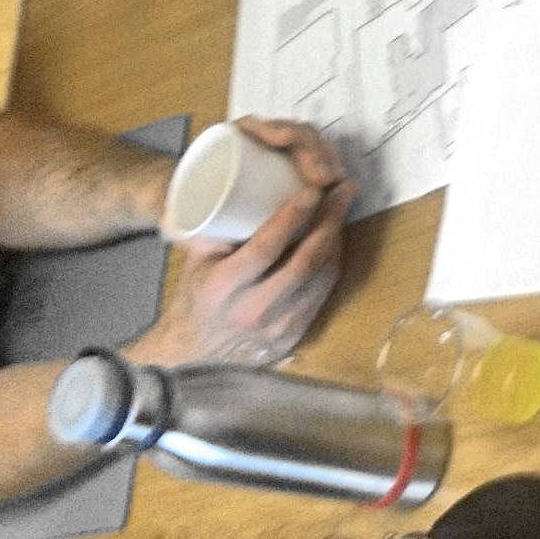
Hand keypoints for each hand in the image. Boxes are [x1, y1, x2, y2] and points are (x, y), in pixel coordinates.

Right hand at [132, 119, 353, 366]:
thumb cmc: (196, 295)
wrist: (195, 351)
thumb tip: (247, 187)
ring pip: (321, 277)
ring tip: (344, 205)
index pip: (265, 248)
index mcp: (222, 289)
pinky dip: (333, 260)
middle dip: (329, 220)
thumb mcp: (196, 260)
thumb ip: (218, 227)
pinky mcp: (295, 335)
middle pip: (305, 262)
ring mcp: (278, 329)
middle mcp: (253, 312)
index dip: (292, 216)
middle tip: (342, 189)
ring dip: (338, 237)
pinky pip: (324, 292)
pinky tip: (337, 237)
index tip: (310, 189)